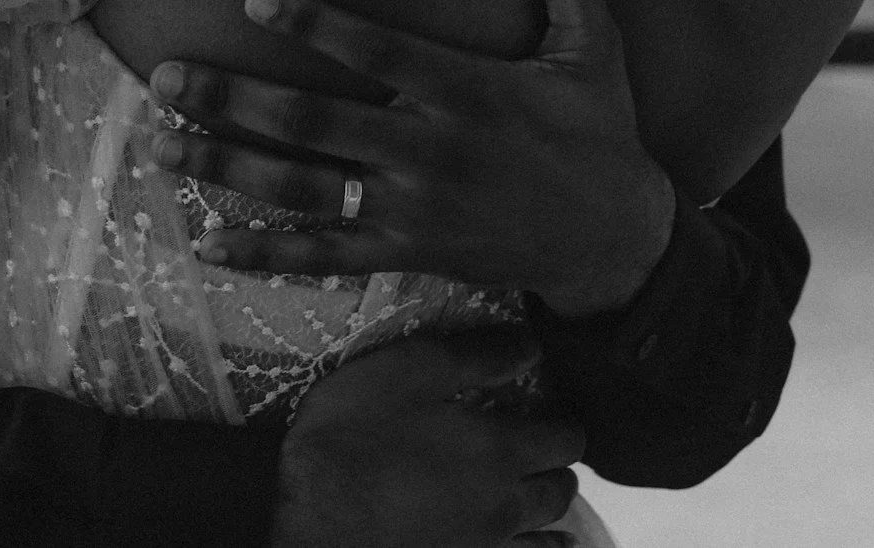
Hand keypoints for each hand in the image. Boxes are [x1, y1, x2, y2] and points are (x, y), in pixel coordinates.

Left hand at [150, 0, 677, 318]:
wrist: (613, 243)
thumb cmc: (598, 133)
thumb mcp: (592, 50)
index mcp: (467, 91)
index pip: (379, 50)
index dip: (317, 25)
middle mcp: (429, 151)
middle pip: (314, 122)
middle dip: (233, 99)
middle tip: (164, 76)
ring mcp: (411, 210)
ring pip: (303, 188)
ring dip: (227, 165)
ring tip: (160, 145)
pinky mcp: (407, 253)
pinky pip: (325, 256)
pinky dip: (264, 253)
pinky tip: (207, 242)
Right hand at [273, 330, 583, 547]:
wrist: (307, 522)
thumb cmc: (354, 436)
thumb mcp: (410, 371)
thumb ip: (477, 357)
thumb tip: (532, 346)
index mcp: (500, 451)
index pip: (566, 439)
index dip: (564, 421)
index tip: (553, 410)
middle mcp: (505, 508)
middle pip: (561, 491)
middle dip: (557, 467)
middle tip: (539, 450)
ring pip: (545, 539)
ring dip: (547, 515)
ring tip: (534, 500)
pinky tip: (511, 543)